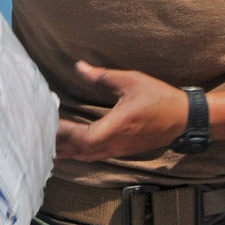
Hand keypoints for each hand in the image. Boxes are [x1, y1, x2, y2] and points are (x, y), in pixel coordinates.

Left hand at [55, 62, 189, 161]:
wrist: (184, 118)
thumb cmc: (159, 97)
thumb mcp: (132, 80)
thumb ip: (103, 76)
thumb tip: (79, 67)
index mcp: (119, 125)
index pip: (85, 137)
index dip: (65, 134)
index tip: (49, 124)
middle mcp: (117, 142)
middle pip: (81, 151)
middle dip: (61, 144)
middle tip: (40, 135)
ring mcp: (120, 149)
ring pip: (88, 156)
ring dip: (68, 151)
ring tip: (48, 144)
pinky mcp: (123, 150)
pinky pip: (96, 156)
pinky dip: (80, 153)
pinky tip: (69, 149)